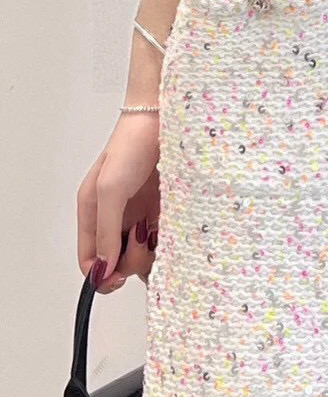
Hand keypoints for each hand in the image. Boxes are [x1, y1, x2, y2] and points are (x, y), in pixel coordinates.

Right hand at [76, 112, 160, 294]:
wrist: (166, 119)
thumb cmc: (131, 144)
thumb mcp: (110, 188)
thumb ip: (106, 230)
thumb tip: (103, 268)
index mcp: (93, 213)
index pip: (90, 260)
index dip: (101, 275)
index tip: (117, 277)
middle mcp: (116, 218)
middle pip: (117, 263)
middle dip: (129, 261)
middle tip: (141, 238)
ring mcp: (140, 216)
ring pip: (141, 257)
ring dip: (149, 252)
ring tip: (154, 227)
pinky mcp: (163, 212)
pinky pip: (163, 242)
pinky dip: (167, 243)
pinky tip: (169, 227)